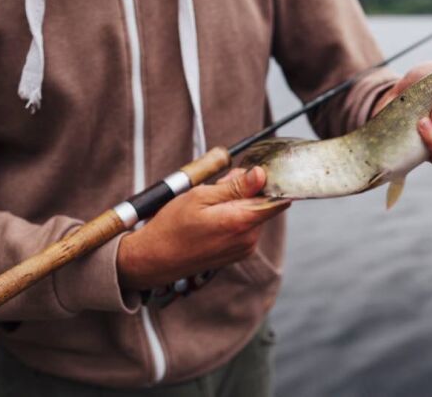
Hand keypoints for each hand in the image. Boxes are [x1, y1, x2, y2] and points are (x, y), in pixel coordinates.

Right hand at [117, 167, 289, 290]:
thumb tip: (261, 174)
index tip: (253, 172)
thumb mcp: (200, 196)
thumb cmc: (172, 227)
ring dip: (238, 203)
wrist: (153, 259)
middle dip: (246, 190)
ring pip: (253, 213)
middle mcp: (249, 238)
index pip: (278, 198)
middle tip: (217, 187)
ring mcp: (245, 248)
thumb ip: (235, 186)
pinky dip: (233, 217)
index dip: (268, 181)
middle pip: (263, 203)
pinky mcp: (238, 253)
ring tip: (209, 205)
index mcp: (242, 222)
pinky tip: (211, 218)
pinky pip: (245, 226)